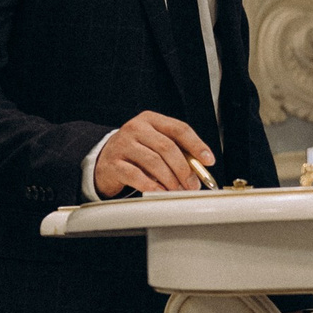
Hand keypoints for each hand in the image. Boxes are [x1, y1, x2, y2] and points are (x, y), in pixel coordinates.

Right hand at [93, 112, 214, 196]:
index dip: (197, 145)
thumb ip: (176, 151)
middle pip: (167, 147)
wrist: (103, 160)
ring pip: (154, 162)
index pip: (179, 129)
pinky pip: (136, 176)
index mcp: (150, 120)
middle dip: (184, 168)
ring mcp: (123, 145)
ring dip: (170, 179)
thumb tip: (200, 167)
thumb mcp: (155, 144)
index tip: (208, 160)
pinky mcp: (113, 163)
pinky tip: (160, 192)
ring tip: (178, 190)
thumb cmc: (136, 152)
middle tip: (192, 184)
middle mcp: (136, 128)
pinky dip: (152, 186)